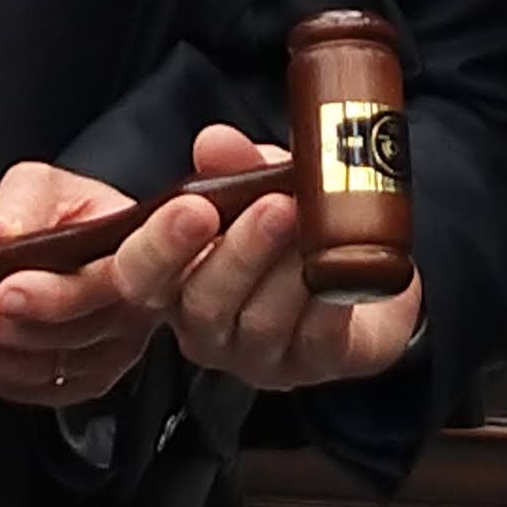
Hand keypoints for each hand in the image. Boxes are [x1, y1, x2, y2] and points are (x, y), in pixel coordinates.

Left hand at [0, 160, 194, 409]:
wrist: (91, 250)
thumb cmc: (77, 214)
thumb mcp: (54, 185)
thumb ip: (25, 200)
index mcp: (144, 261)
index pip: (117, 279)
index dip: (57, 291)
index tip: (7, 287)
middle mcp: (133, 318)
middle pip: (62, 331)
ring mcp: (107, 358)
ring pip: (34, 366)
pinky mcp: (76, 385)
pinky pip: (16, 386)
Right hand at [166, 121, 425, 391]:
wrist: (365, 270)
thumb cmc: (295, 227)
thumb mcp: (262, 183)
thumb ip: (234, 165)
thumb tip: (215, 142)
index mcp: (176, 280)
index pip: (142, 276)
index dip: (160, 247)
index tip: (194, 208)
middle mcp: (208, 327)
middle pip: (204, 304)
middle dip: (241, 252)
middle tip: (275, 205)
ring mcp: (260, 355)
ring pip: (262, 322)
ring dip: (290, 268)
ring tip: (316, 224)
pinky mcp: (317, 364)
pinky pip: (317, 338)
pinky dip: (329, 300)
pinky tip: (341, 268)